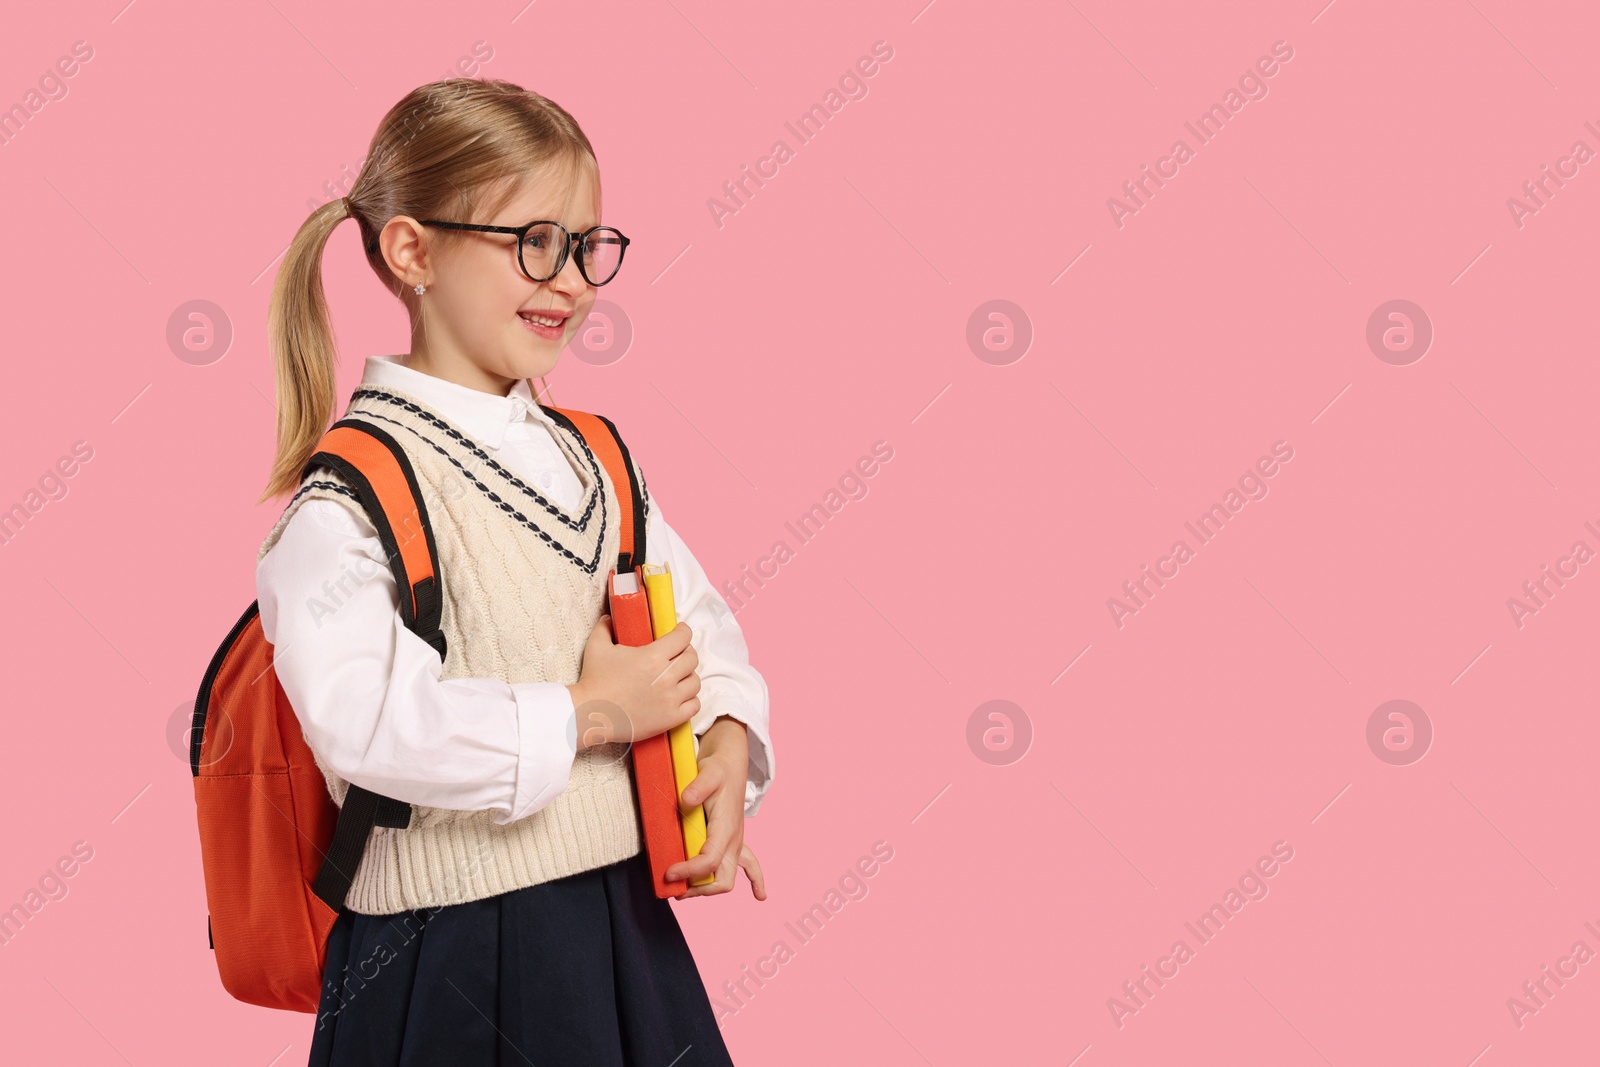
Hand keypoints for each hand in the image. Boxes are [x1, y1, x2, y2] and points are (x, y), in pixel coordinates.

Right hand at [567, 614, 700, 747]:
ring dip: (688, 677)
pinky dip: (690, 700)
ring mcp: (670, 699)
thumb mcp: (596, 647)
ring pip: (695, 682)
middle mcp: (665, 677)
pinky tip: (680, 697)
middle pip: (692, 659)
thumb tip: (609, 618)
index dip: (683, 632)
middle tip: (678, 654)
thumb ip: (605, 628)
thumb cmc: (593, 680)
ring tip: (679, 677)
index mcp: (652, 656)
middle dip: (686, 653)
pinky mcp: (670, 718)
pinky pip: (694, 706)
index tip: (680, 632)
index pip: (683, 638)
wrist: (589, 714)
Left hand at [666, 717, 766, 899]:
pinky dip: (756, 880)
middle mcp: (734, 840)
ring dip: (708, 889)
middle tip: (674, 888)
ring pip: (728, 877)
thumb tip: (686, 799)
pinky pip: (750, 866)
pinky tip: (760, 895)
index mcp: (726, 828)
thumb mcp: (708, 772)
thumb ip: (698, 786)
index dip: (689, 871)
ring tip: (683, 892)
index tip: (668, 872)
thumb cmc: (719, 768)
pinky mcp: (733, 841)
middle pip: (722, 880)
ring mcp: (736, 842)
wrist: (731, 762)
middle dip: (699, 890)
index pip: (709, 861)